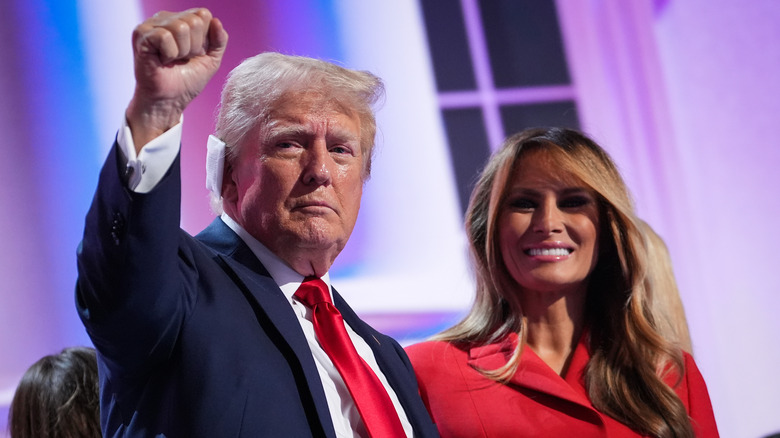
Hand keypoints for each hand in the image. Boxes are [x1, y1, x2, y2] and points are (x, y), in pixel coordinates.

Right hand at [125, 8, 228, 150]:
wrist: (169, 101)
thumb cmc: (187, 80)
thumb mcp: (211, 59)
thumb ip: (219, 40)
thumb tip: (216, 21)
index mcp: (180, 19)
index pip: (203, 14)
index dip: (204, 39)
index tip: (193, 54)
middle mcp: (164, 18)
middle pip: (194, 21)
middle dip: (194, 47)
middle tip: (182, 59)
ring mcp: (151, 25)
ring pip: (181, 28)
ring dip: (182, 51)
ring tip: (173, 60)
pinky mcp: (141, 35)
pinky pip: (165, 37)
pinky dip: (169, 54)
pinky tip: (162, 61)